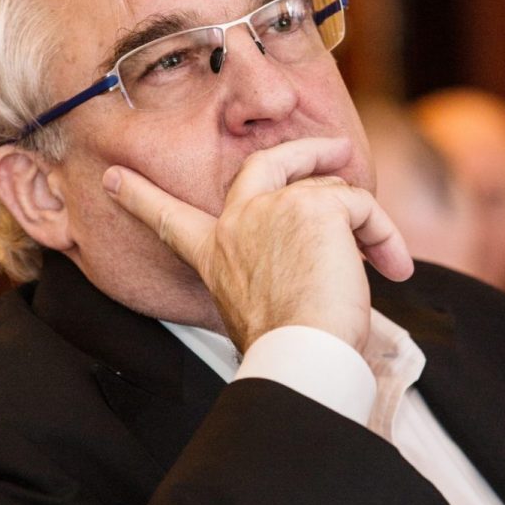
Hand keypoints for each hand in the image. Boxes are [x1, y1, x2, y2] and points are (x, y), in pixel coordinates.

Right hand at [103, 136, 412, 354]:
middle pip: (265, 165)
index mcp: (214, 254)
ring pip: (333, 194)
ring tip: (386, 264)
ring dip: (368, 228)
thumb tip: (313, 260)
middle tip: (337, 150)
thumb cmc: (290, 345)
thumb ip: (273, 267)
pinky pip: (363, 206)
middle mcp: (236, 224)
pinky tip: (393, 266)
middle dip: (304, 151)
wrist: (302, 354)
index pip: (168, 218)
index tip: (112, 178)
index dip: (140, 197)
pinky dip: (385, 235)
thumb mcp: (263, 303)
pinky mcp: (314, 205)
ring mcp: (273, 208)